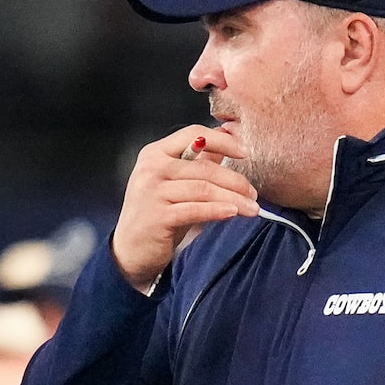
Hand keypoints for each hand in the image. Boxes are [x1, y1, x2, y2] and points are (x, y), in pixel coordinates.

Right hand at [112, 127, 257, 290]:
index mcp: (155, 153)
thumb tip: (226, 137)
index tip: (245, 153)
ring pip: (203, 189)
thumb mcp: (176, 183)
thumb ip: (198, 161)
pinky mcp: (157, 216)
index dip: (223, 141)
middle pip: (203, 167)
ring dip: (233, 198)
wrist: (131, 249)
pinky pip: (195, 210)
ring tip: (251, 208)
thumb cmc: (157, 213)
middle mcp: (151, 168)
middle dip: (235, 180)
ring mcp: (152, 192)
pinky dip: (218, 211)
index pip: (193, 134)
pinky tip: (233, 213)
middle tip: (253, 193)